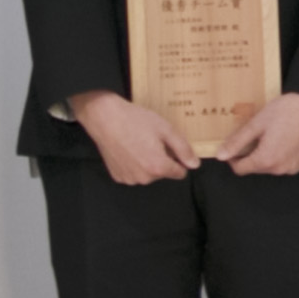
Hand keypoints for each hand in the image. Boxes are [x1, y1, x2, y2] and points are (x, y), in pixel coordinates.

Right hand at [68, 90, 197, 187]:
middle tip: (151, 140)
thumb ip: (183, 149)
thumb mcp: (166, 129)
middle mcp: (144, 178)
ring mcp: (129, 179)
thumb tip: (194, 165)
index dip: (178, 158)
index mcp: (158, 167)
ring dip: (147, 162)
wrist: (104, 118)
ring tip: (138, 143)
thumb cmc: (135, 120)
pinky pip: (133, 174)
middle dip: (161, 159)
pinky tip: (128, 149)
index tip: (169, 146)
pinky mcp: (118, 176)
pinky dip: (133, 164)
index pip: (180, 173)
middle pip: (163, 173)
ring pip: (148, 174)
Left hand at [212, 91, 298, 177]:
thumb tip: (220, 156)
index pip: (240, 169)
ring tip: (270, 134)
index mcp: (266, 160)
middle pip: (256, 168)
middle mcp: (280, 170)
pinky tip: (283, 139)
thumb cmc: (286, 111)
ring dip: (265, 155)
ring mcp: (293, 168)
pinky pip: (284, 164)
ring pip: (270, 166)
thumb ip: (237, 142)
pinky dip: (280, 155)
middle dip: (250, 154)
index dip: (232, 158)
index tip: (234, 144)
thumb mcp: (257, 123)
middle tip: (255, 134)